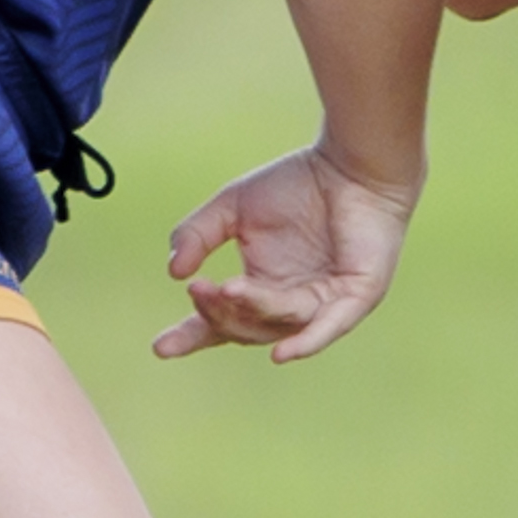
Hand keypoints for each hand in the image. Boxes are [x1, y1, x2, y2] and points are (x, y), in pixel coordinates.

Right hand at [155, 140, 418, 363]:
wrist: (352, 162)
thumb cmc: (299, 183)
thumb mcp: (232, 207)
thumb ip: (198, 235)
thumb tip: (174, 271)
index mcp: (262, 286)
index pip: (223, 322)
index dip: (192, 336)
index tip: (160, 347)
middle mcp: (292, 303)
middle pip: (246, 327)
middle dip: (219, 314)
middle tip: (199, 290)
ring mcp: (325, 304)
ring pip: (280, 322)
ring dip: (251, 310)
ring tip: (227, 288)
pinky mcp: (357, 297)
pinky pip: (328, 327)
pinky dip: (305, 342)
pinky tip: (282, 356)